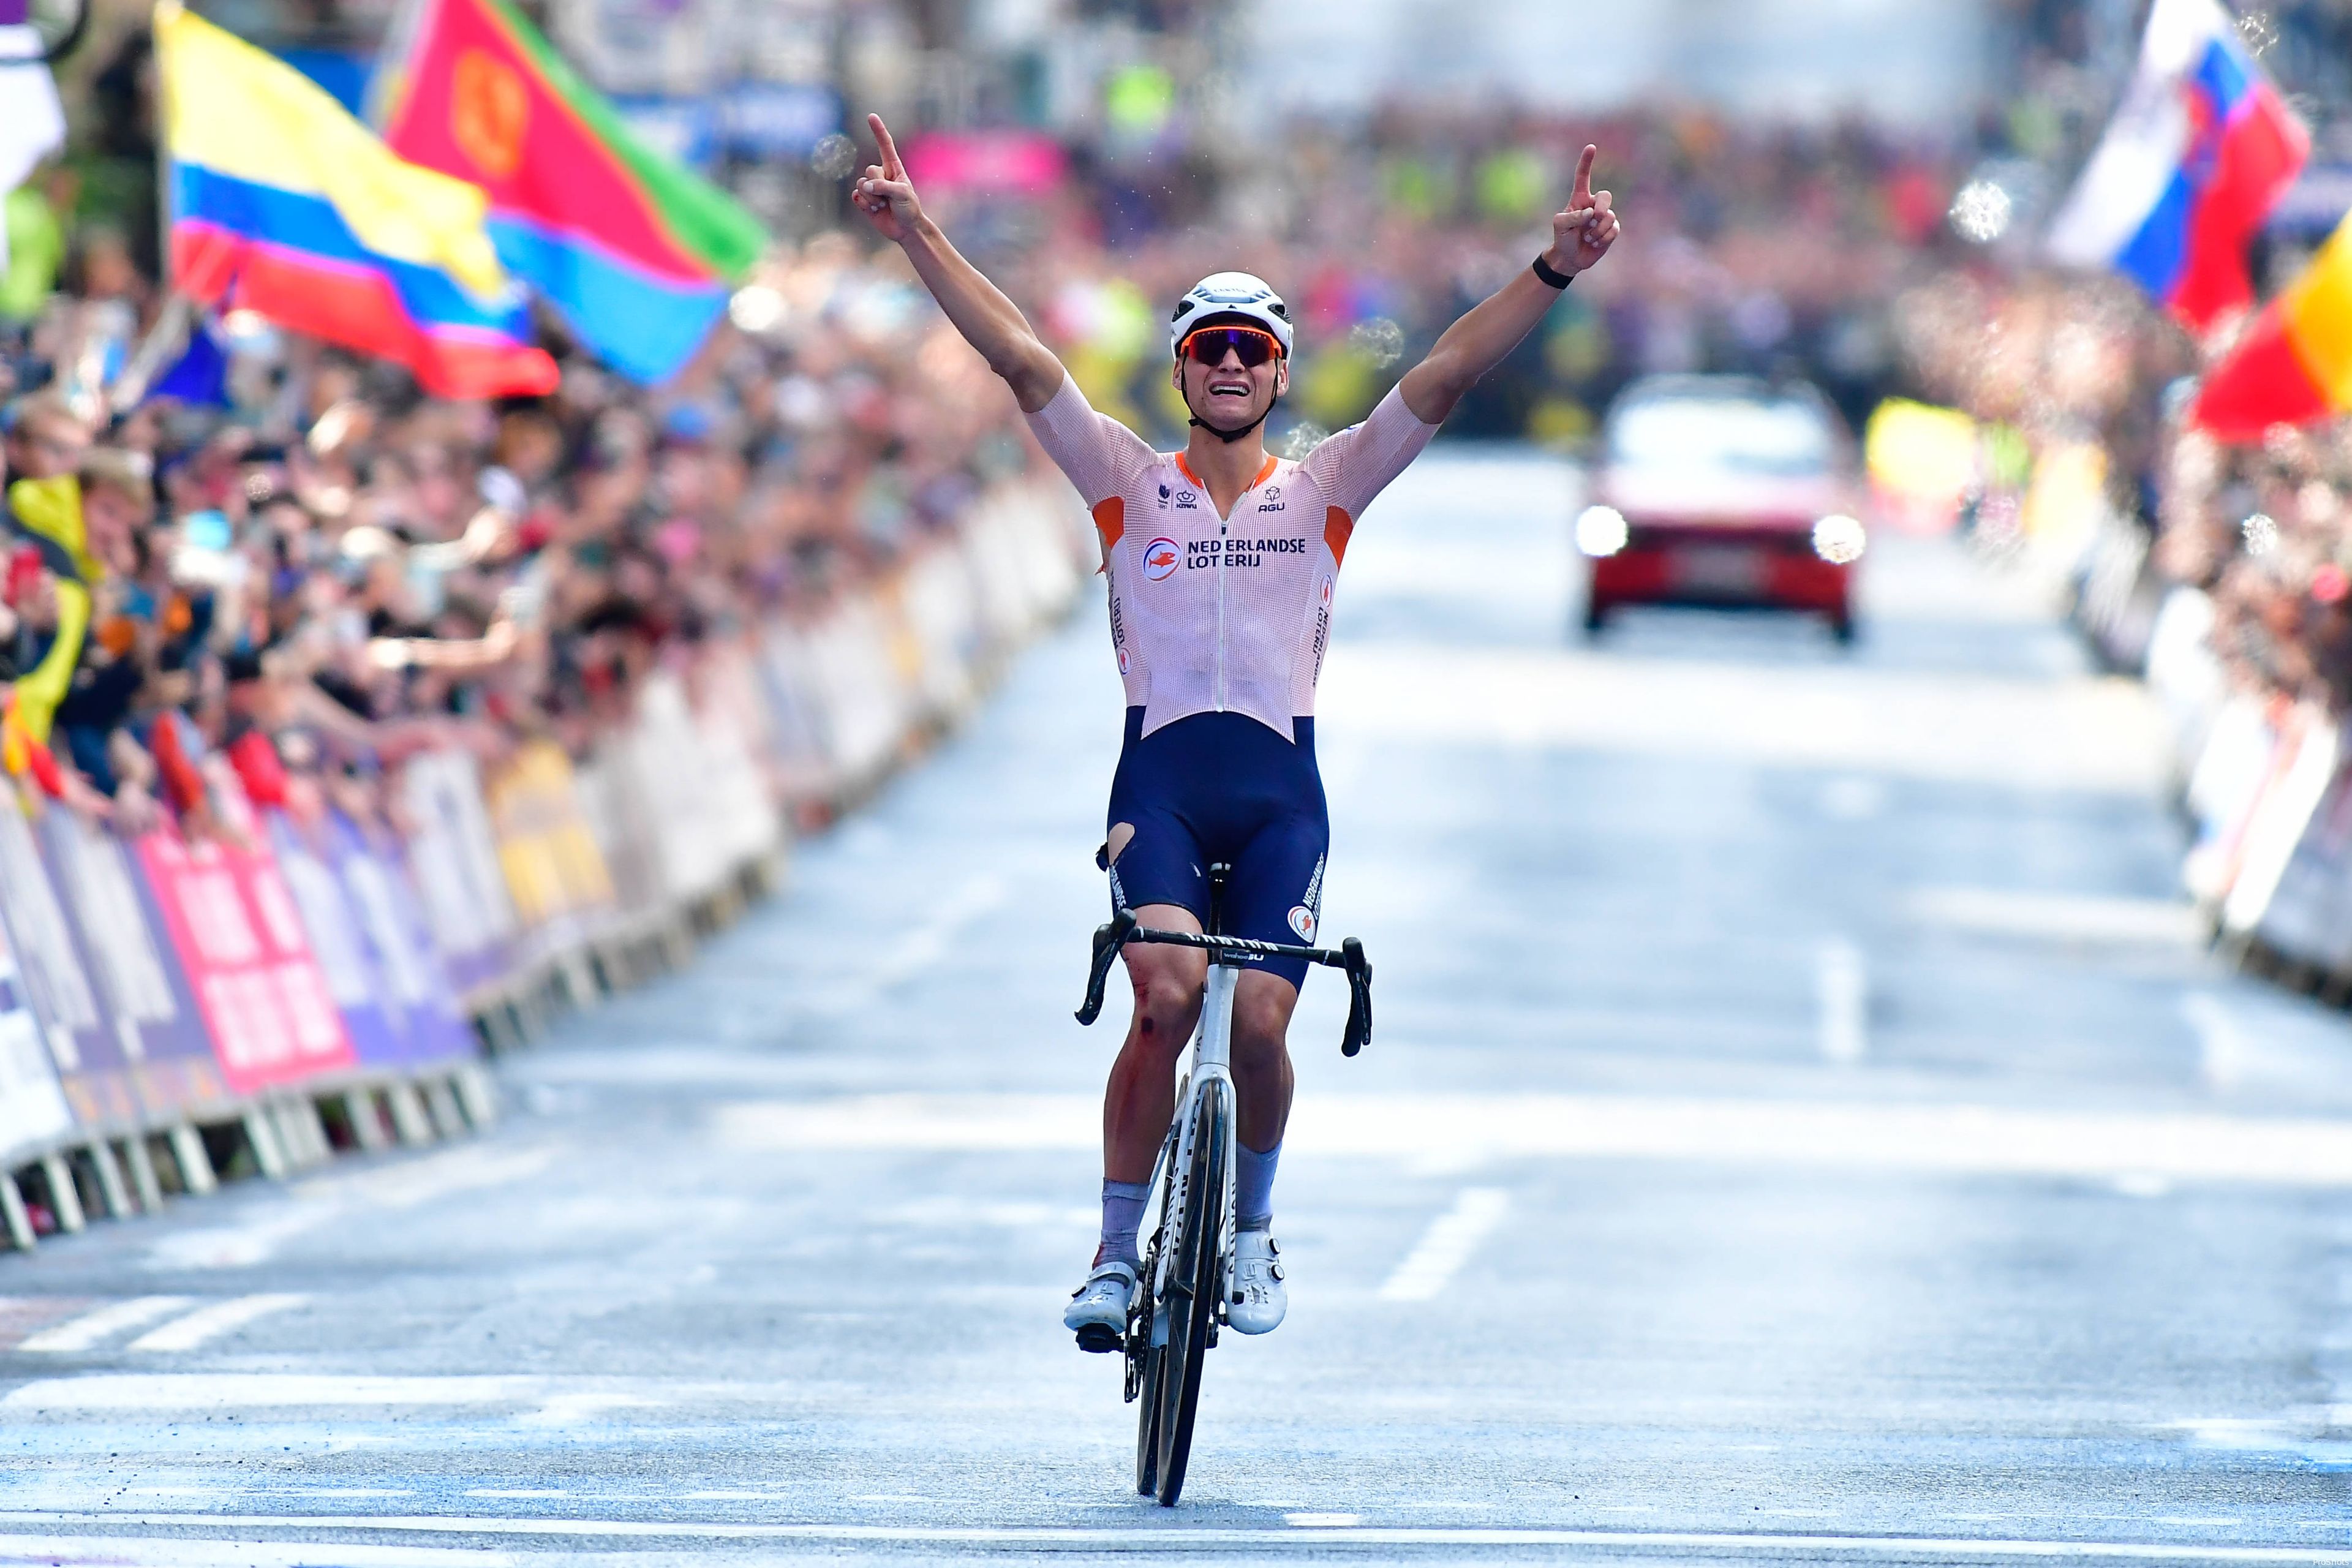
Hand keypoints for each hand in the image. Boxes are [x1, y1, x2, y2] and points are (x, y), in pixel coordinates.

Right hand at [851, 113, 923, 243]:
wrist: (906, 230)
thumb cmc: (909, 209)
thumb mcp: (902, 194)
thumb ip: (884, 186)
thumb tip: (864, 186)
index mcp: (893, 168)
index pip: (885, 146)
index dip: (878, 131)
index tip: (871, 116)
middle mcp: (881, 175)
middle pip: (870, 170)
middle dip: (878, 185)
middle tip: (889, 198)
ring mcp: (871, 187)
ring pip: (861, 184)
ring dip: (872, 198)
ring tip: (883, 205)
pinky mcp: (864, 200)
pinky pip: (856, 196)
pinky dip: (864, 205)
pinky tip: (874, 210)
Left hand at [1545, 145, 1620, 275]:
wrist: (1570, 257)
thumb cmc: (1562, 238)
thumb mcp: (1559, 225)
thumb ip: (1572, 216)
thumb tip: (1590, 213)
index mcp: (1580, 199)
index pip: (1583, 177)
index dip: (1586, 162)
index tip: (1590, 147)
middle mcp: (1593, 205)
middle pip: (1605, 196)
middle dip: (1601, 208)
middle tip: (1593, 220)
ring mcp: (1604, 217)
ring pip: (1609, 217)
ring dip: (1597, 231)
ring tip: (1587, 238)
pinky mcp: (1611, 230)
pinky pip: (1614, 229)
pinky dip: (1603, 238)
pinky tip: (1595, 243)